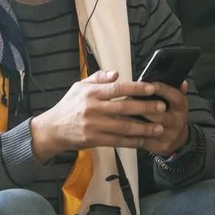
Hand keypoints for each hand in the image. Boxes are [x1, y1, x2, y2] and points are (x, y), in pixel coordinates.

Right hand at [29, 71, 182, 158]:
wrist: (52, 129)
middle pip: (124, 108)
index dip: (136, 88)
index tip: (152, 88)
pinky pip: (117, 141)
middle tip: (162, 108)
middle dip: (145, 108)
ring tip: (159, 127)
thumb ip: (99, 78)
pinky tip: (144, 141)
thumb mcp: (79, 86)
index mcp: (91, 93)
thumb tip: (117, 73)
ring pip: (123, 127)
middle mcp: (93, 109)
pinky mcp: (94, 140)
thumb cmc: (68, 106)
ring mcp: (93, 126)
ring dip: (143, 128)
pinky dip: (132, 141)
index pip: (117, 88)